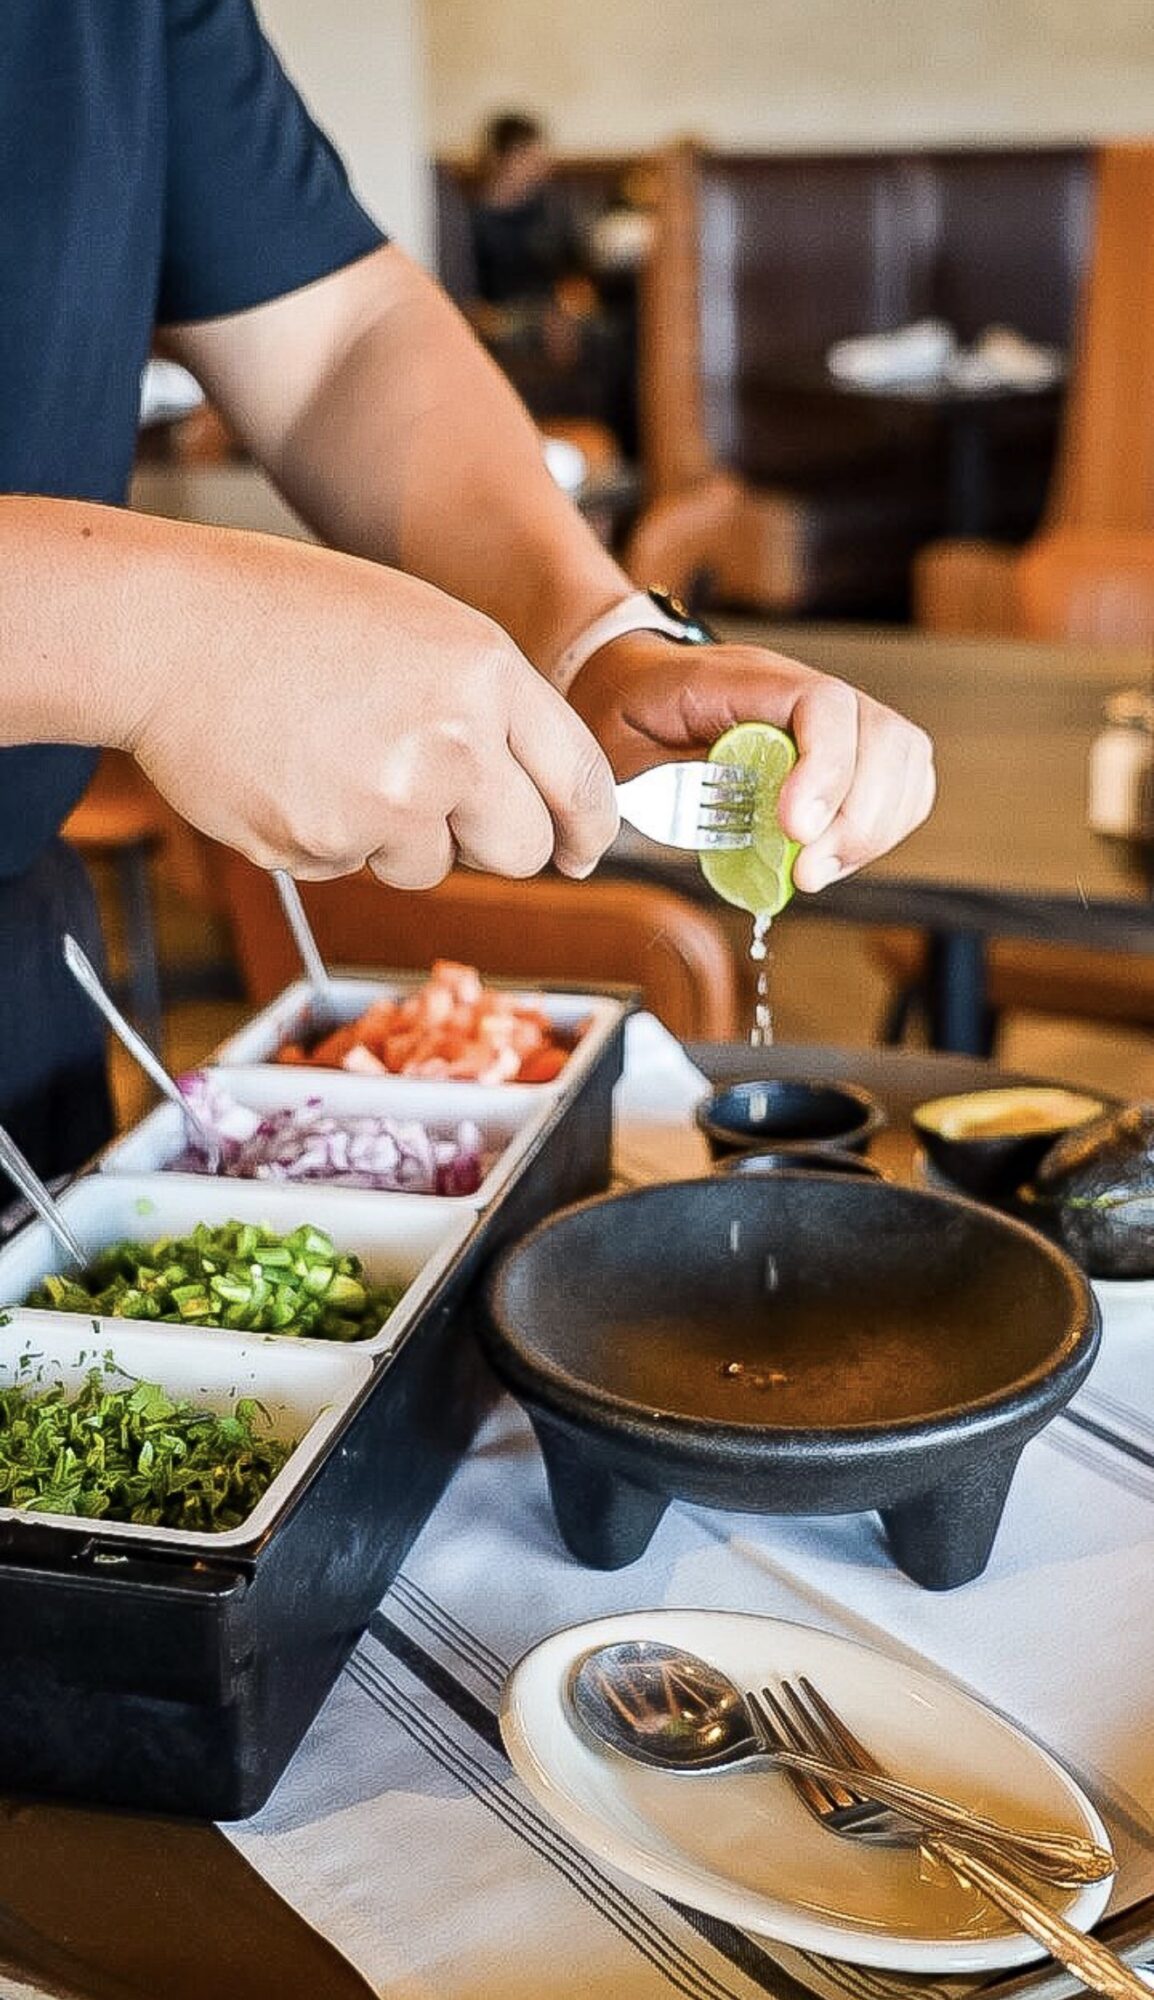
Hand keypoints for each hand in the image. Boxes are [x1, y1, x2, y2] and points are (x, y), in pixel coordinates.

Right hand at [124, 532, 617, 886]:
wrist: (166, 630)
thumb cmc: (290, 617)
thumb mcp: (422, 630)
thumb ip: (491, 706)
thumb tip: (543, 796)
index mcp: (485, 673)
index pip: (579, 778)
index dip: (590, 827)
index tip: (585, 849)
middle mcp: (451, 745)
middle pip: (520, 850)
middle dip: (492, 841)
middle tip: (439, 802)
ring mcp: (385, 804)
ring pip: (428, 865)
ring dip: (394, 834)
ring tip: (334, 756)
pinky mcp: (321, 848)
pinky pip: (350, 868)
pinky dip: (325, 837)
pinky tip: (290, 773)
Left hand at [566, 631, 935, 892]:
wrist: (631, 685)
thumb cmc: (624, 714)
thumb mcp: (616, 746)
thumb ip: (654, 784)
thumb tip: (671, 837)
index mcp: (746, 678)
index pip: (822, 704)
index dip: (825, 769)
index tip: (796, 830)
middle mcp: (801, 688)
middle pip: (881, 733)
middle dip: (859, 817)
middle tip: (806, 872)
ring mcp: (832, 714)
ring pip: (903, 756)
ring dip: (875, 827)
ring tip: (817, 870)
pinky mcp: (849, 747)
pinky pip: (902, 779)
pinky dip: (884, 826)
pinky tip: (835, 856)